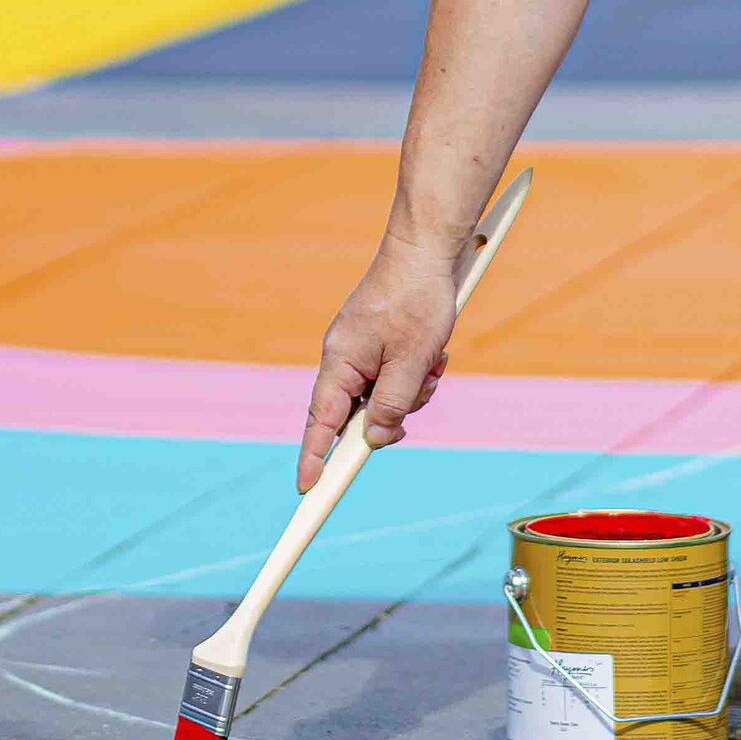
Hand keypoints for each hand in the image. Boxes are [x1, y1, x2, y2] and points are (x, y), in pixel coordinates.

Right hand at [296, 237, 462, 492]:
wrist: (425, 250)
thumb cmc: (416, 299)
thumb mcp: (411, 360)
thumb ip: (392, 405)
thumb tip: (378, 439)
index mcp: (339, 362)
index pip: (320, 423)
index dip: (313, 458)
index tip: (307, 489)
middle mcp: (343, 358)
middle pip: (358, 413)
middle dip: (393, 414)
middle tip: (420, 391)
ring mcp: (360, 350)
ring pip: (382, 397)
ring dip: (412, 391)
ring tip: (433, 363)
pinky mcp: (378, 344)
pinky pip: (393, 377)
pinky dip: (415, 374)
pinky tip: (434, 355)